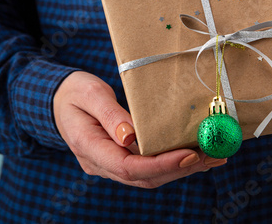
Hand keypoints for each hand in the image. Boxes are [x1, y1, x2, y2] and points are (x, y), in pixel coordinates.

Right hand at [53, 71, 226, 188]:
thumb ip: (110, 115)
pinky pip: (149, 166)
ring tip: (213, 157)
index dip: (161, 164)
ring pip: (150, 176)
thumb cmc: (72, 93)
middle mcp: (101, 163)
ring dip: (183, 169)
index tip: (190, 154)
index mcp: (89, 148)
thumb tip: (131, 138)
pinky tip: (196, 154)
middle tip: (213, 156)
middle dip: (181, 169)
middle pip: (145, 177)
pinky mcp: (121, 157)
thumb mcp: (88, 94)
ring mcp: (111, 163)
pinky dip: (174, 162)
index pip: (128, 167)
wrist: (58, 100)